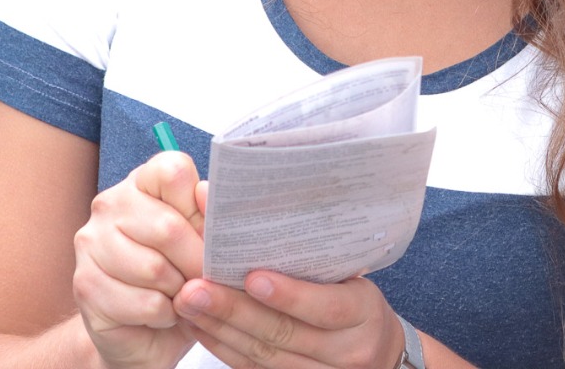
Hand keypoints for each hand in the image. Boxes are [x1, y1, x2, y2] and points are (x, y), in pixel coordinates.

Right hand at [72, 151, 207, 368]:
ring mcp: (91, 242)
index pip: (171, 171)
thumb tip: (206, 193)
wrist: (146, 333)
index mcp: (143, 182)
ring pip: (154, 269)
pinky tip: (163, 312)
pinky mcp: (85, 284)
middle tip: (206, 279)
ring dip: (180, 292)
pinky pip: (144, 303)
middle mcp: (110, 204)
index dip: (200, 206)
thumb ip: (208, 217)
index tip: (210, 233)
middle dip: (197, 262)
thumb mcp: (204, 243)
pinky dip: (165, 314)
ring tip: (182, 296)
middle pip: (168, 227)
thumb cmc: (183, 276)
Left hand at [174, 271, 406, 368]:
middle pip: (285, 334)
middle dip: (235, 312)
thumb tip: (251, 211)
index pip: (328, 307)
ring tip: (186, 304)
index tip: (252, 277)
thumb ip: (310, 251)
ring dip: (219, 330)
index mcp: (364, 314)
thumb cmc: (358, 300)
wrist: (378, 352)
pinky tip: (198, 327)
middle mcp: (346, 352)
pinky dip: (222, 347)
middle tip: (195, 289)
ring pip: (263, 357)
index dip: (290, 295)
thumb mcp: (352, 274)